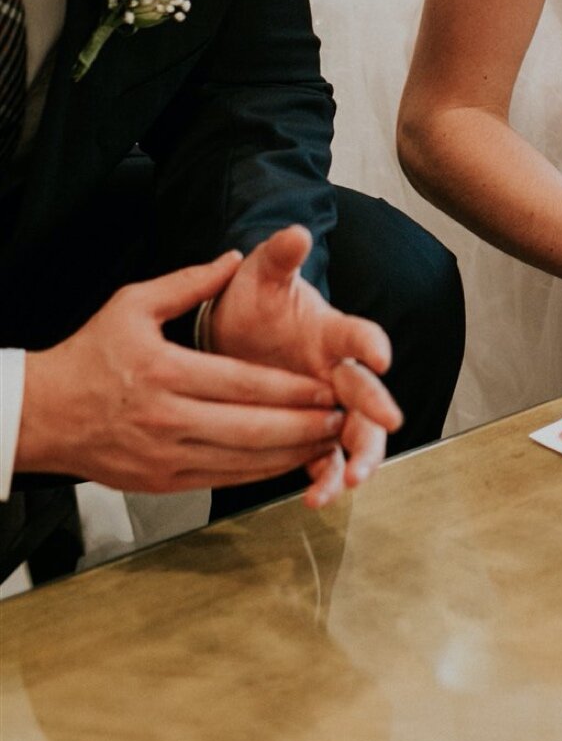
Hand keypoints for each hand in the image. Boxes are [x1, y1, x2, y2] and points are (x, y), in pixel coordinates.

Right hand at [16, 249, 346, 493]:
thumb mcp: (133, 304)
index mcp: (165, 371)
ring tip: (326, 439)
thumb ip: (189, 283)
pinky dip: (259, 474)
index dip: (291, 388)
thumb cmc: (89, 355)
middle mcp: (167, 418)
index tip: (327, 385)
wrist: (42, 413)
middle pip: (251, 428)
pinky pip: (221, 480)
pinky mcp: (160, 482)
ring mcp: (164, 455)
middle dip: (303, 424)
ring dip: (290, 453)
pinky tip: (286, 461)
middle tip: (339, 416)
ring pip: (241, 461)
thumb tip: (234, 258)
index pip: (243, 384)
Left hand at [204, 225, 402, 506]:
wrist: (230, 337)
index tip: (379, 354)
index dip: (370, 343)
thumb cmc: (252, 304)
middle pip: (368, 394)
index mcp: (330, 332)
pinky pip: (324, 459)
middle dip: (377, 411)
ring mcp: (326, 406)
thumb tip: (295, 232)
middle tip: (387, 426)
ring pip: (355, 435)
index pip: (358, 335)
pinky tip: (314, 498)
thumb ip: (279, 257)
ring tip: (349, 480)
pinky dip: (324, 479)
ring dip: (357, 457)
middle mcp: (336, 371)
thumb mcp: (260, 276)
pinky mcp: (309, 433)